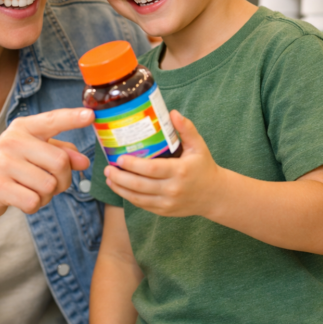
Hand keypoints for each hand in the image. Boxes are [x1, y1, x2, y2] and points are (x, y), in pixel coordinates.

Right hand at [0, 107, 94, 225]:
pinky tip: (20, 200)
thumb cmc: (7, 171)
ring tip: (30, 191)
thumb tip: (84, 161)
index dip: (72, 118)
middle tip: (52, 185)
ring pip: (49, 185)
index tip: (91, 115)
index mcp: (23, 128)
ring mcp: (2, 162)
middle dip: (64, 181)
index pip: (52, 120)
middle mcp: (12, 140)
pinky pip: (34, 201)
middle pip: (61, 162)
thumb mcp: (32, 156)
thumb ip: (59, 153)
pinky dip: (34, 206)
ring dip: (47, 196)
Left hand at [104, 111, 220, 217]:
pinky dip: (129, 197)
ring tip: (109, 178)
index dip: (133, 165)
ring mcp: (168, 203)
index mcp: (180, 171)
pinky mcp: (164, 211)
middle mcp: (173, 189)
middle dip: (120, 177)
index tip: (120, 158)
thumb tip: (172, 112)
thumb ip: (186, 129)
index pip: (152, 169)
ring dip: (120, 188)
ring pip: (138, 198)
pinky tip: (120, 188)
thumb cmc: (204, 167)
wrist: (215, 195)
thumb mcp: (198, 146)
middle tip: (107, 168)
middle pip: (140, 185)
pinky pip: (143, 205)